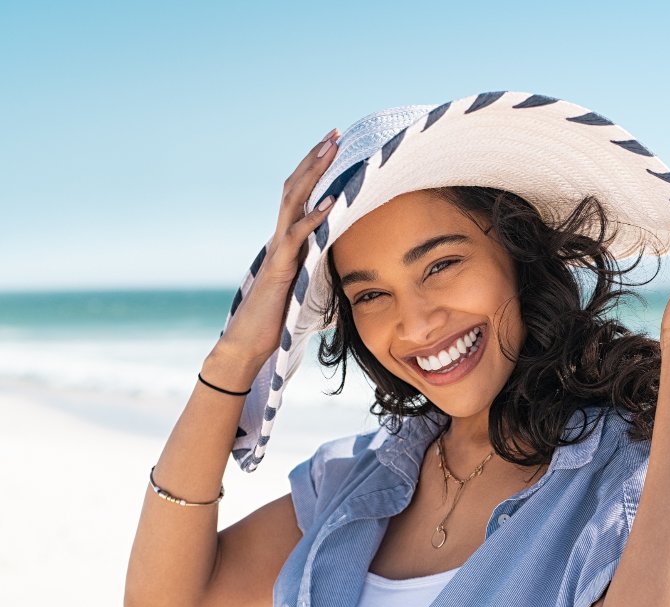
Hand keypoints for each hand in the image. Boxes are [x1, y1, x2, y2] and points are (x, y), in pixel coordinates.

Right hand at [214, 128, 340, 367]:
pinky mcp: (280, 268)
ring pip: (294, 202)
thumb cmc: (280, 320)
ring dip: (314, 174)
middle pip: (296, 188)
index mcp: (289, 242)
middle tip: (335, 134)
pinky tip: (333, 201)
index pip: (302, 197)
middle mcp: (281, 239)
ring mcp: (278, 251)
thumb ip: (327, 276)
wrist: (251, 343)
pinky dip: (315, 217)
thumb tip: (353, 278)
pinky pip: (298, 237)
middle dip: (316, 159)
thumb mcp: (312, 291)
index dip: (316, 171)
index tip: (336, 148)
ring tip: (332, 150)